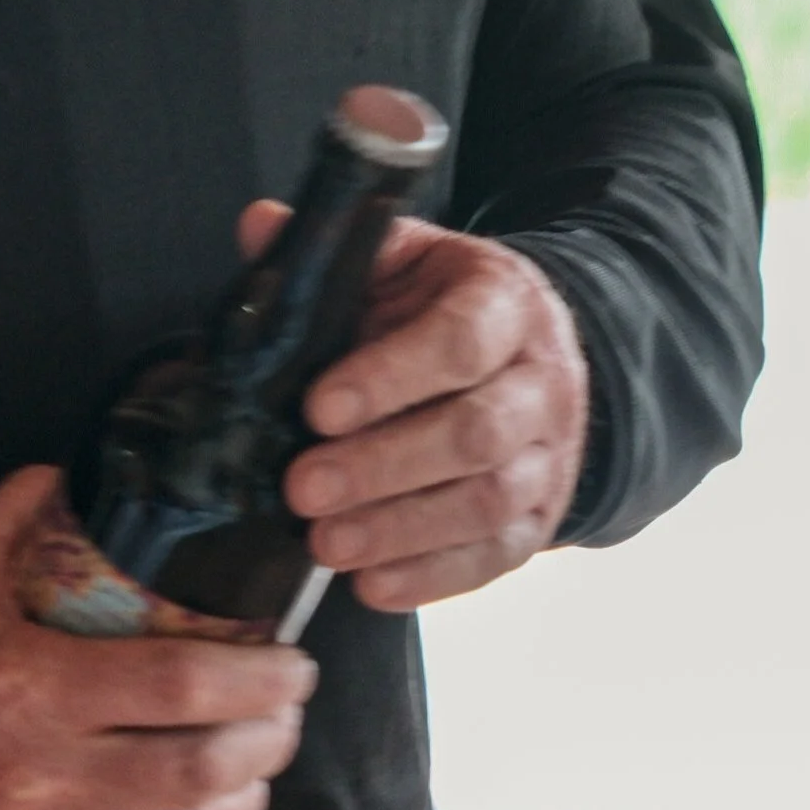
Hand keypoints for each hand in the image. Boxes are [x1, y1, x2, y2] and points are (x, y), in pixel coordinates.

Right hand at [0, 465, 314, 809]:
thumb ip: (12, 512)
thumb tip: (68, 470)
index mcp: (30, 685)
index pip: (186, 684)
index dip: (261, 679)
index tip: (294, 666)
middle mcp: (40, 778)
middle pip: (203, 770)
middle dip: (269, 742)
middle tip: (285, 717)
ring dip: (238, 807)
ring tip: (252, 775)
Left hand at [254, 205, 590, 612]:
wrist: (529, 353)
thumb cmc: (442, 304)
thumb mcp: (402, 258)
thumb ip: (334, 251)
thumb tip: (258, 223)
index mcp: (504, 304)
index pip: (458, 342)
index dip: (388, 378)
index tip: (317, 408)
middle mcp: (541, 381)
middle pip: (475, 434)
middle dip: (383, 467)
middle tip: (302, 489)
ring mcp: (550, 456)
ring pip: (488, 502)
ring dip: (401, 530)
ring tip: (325, 544)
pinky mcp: (541, 519)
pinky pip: (495, 557)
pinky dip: (432, 577)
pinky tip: (371, 585)